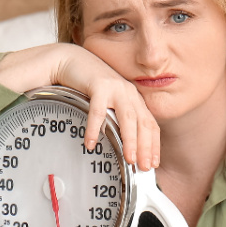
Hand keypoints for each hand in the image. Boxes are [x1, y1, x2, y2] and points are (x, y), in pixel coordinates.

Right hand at [49, 45, 160, 171]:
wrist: (72, 60)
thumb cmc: (90, 85)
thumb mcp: (110, 102)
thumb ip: (118, 118)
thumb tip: (123, 145)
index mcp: (134, 99)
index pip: (150, 124)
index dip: (154, 145)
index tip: (153, 163)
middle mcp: (129, 93)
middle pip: (143, 123)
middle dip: (145, 147)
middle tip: (144, 166)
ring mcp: (115, 88)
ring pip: (128, 118)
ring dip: (129, 140)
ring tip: (128, 158)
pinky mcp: (98, 84)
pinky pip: (98, 111)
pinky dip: (94, 128)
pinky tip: (90, 142)